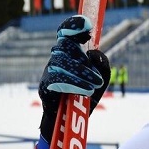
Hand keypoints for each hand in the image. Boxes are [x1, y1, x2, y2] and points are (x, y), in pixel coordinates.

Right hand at [38, 15, 109, 141]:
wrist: (69, 123)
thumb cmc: (84, 98)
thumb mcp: (101, 81)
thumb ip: (103, 65)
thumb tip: (95, 53)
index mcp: (70, 54)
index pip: (67, 32)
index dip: (73, 25)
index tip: (86, 25)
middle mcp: (57, 59)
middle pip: (65, 46)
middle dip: (83, 60)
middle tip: (98, 79)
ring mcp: (49, 72)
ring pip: (62, 62)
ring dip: (81, 74)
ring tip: (94, 86)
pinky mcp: (44, 87)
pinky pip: (56, 79)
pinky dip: (73, 83)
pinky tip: (85, 90)